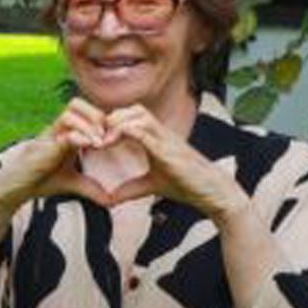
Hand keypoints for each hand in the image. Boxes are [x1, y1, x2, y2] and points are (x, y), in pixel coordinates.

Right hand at [0, 97, 115, 212]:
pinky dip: (80, 136)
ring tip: (100, 142)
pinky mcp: (45, 145)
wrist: (17, 187)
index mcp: (67, 133)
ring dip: (90, 124)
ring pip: (71, 111)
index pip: (85, 112)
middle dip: (97, 116)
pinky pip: (64, 132)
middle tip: (108, 135)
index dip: (103, 120)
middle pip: (77, 103)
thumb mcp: (74, 183)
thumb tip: (112, 200)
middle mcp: (58, 130)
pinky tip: (91, 147)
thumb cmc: (42, 181)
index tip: (115, 139)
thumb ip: (92, 187)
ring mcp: (50, 135)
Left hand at [102, 105, 250, 220]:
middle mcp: (162, 133)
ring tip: (99, 140)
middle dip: (111, 118)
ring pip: (138, 115)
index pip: (132, 117)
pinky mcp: (169, 150)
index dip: (112, 123)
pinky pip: (143, 132)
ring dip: (115, 123)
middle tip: (93, 136)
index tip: (94, 138)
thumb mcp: (151, 186)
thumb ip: (130, 188)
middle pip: (133, 109)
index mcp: (157, 138)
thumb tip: (109, 198)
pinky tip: (109, 144)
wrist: (214, 193)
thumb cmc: (187, 186)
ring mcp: (167, 139)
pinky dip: (124, 133)